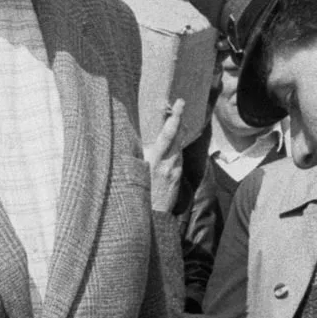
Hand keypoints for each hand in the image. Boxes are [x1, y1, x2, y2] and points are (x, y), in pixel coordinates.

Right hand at [145, 97, 186, 214]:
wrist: (150, 214)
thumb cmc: (139, 192)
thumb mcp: (136, 170)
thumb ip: (143, 154)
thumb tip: (144, 141)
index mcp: (154, 159)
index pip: (167, 134)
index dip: (174, 119)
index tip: (179, 104)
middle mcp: (166, 162)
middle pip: (176, 136)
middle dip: (178, 120)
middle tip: (180, 104)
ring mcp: (174, 169)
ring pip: (178, 146)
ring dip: (176, 135)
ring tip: (172, 122)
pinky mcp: (177, 176)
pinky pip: (178, 159)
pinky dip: (175, 151)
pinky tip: (169, 148)